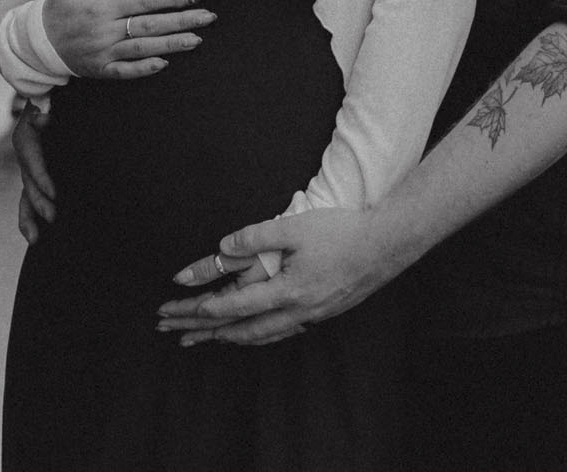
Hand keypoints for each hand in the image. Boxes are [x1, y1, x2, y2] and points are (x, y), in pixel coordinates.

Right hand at [9, 97, 55, 242]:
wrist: (48, 102)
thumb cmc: (52, 104)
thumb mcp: (48, 104)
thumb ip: (45, 112)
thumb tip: (42, 119)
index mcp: (25, 141)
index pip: (33, 164)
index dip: (42, 179)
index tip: (54, 194)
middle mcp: (24, 159)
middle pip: (28, 185)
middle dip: (39, 204)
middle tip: (53, 218)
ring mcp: (28, 170)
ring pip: (25, 197)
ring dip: (29, 218)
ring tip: (34, 239)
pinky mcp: (35, 178)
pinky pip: (30, 198)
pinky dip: (33, 215)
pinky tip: (37, 234)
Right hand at [42, 0, 214, 80]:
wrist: (36, 39)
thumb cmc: (62, 7)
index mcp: (104, 6)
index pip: (147, 1)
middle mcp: (105, 30)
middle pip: (151, 25)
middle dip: (182, 20)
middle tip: (209, 17)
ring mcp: (103, 52)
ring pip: (143, 48)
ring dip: (172, 44)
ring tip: (197, 39)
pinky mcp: (99, 70)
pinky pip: (125, 71)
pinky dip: (144, 69)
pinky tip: (164, 64)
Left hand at [155, 207, 398, 346]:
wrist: (387, 245)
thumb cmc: (342, 232)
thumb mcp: (295, 227)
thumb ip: (256, 236)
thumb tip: (224, 247)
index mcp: (287, 292)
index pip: (235, 306)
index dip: (203, 309)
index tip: (178, 310)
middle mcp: (297, 311)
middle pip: (244, 330)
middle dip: (209, 332)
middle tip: (179, 335)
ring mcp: (312, 315)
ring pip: (264, 335)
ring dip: (234, 337)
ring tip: (211, 339)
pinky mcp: (324, 312)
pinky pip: (282, 331)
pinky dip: (261, 334)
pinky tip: (259, 331)